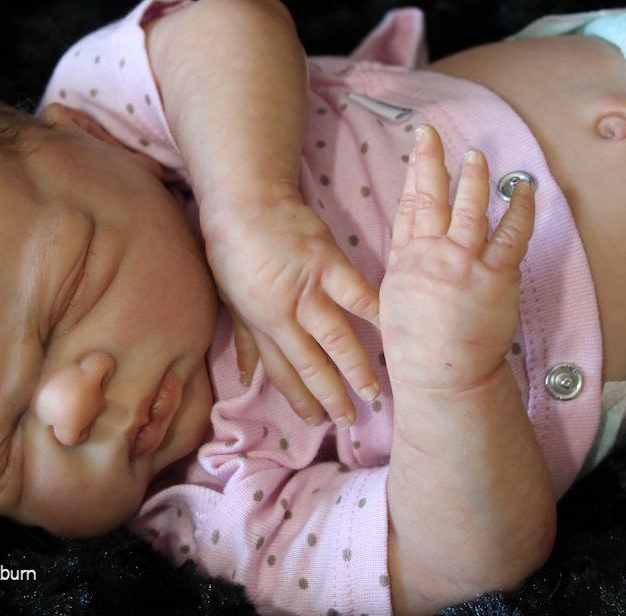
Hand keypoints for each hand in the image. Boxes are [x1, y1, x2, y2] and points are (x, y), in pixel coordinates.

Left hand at [200, 183, 381, 427]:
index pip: (282, 372)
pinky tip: (395, 336)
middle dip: (330, 397)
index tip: (316, 420)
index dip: (299, 399)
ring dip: (356, 370)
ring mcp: (308, 291)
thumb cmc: (233, 250)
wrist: (245, 204)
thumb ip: (244, 340)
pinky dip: (378, 316)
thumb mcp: (230, 299)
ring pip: (336, 340)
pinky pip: (359, 297)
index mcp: (261, 324)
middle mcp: (284, 316)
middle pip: (311, 365)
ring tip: (373, 393)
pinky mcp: (329, 265)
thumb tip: (246, 377)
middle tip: (348, 421)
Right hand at [379, 125, 535, 391]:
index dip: (412, 174)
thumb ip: (408, 266)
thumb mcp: (395, 299)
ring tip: (477, 156)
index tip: (417, 148)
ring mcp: (463, 264)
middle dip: (431, 161)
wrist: (440, 375)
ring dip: (474, 178)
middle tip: (433, 134)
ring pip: (469, 208)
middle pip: (430, 197)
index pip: (407, 207)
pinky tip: (524, 192)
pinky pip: (511, 234)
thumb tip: (417, 245)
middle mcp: (431, 255)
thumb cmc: (416, 346)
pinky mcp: (494, 276)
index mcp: (405, 260)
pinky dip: (519, 210)